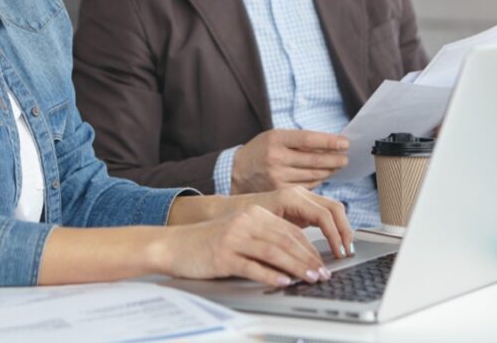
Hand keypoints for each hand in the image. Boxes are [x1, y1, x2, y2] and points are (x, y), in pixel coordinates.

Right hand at [153, 193, 350, 286]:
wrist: (173, 245)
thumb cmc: (207, 243)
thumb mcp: (239, 233)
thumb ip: (264, 239)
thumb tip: (295, 258)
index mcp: (253, 214)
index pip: (290, 231)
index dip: (309, 248)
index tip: (322, 263)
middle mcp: (245, 222)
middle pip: (286, 240)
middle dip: (308, 259)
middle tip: (322, 274)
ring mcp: (234, 237)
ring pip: (274, 252)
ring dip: (296, 267)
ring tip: (311, 279)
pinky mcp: (223, 255)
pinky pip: (252, 266)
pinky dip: (271, 275)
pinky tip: (284, 282)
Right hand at [231, 129, 349, 193]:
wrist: (237, 171)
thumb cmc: (260, 150)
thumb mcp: (275, 137)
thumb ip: (299, 141)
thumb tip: (330, 145)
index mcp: (276, 138)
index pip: (309, 139)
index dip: (330, 141)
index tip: (345, 143)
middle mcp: (276, 157)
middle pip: (314, 160)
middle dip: (334, 159)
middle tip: (345, 158)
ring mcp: (277, 176)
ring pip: (313, 174)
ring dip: (329, 170)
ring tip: (337, 166)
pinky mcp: (279, 191)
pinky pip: (307, 186)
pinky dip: (318, 180)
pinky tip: (322, 175)